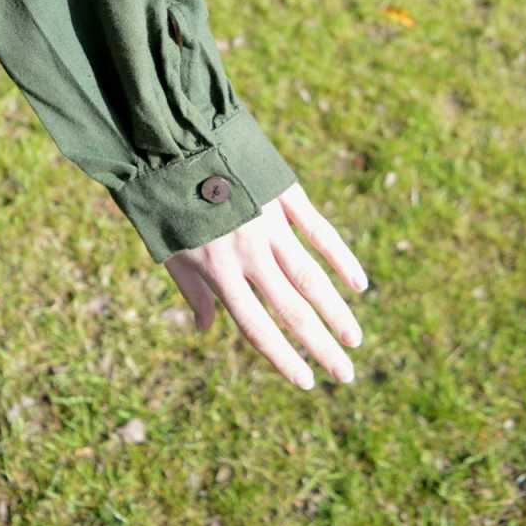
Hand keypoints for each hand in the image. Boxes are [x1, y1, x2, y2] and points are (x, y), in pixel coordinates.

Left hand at [164, 182, 367, 389]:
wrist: (175, 142)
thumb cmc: (167, 203)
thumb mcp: (169, 251)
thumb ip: (192, 291)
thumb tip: (205, 329)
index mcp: (217, 270)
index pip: (256, 327)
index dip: (283, 358)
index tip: (308, 382)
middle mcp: (248, 252)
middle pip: (292, 309)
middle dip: (321, 345)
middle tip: (347, 374)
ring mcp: (269, 223)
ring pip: (311, 276)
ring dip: (337, 311)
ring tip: (355, 339)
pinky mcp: (283, 196)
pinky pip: (319, 232)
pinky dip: (340, 258)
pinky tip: (358, 284)